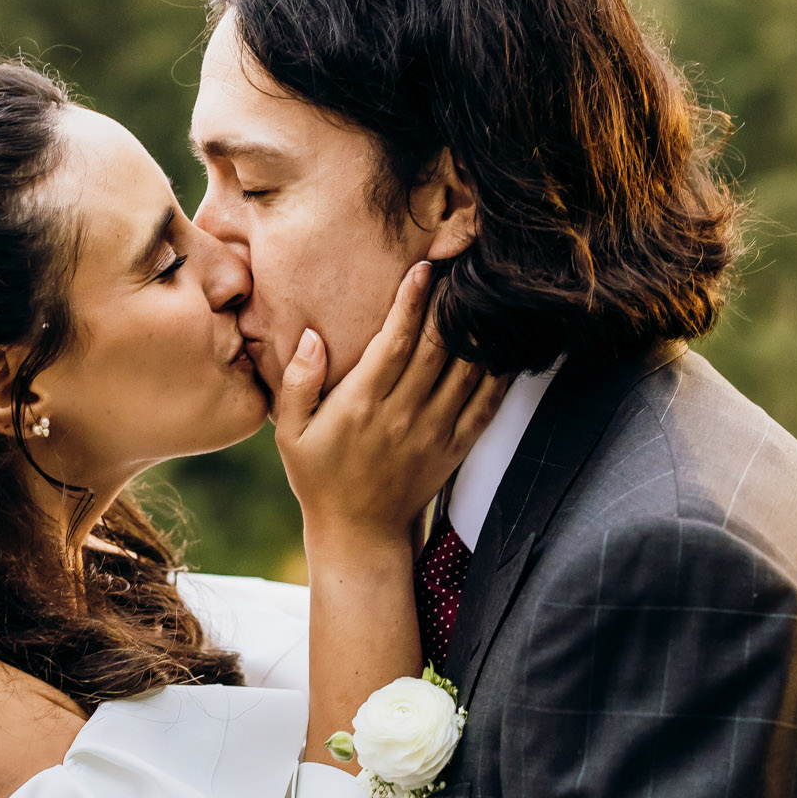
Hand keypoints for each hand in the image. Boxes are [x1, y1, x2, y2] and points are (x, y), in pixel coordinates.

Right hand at [276, 264, 507, 553]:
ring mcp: (434, 431)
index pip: (394, 342)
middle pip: (438, 347)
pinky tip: (507, 341)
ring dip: (480, 329)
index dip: (412, 302)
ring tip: (487, 292)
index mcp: (361, 404)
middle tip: (465, 264)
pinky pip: (487, 403)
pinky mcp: (456, 446)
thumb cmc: (319, 478)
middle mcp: (402, 414)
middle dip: (453, 302)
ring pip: (468, 369)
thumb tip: (311, 336)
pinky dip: (501, 371)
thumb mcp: (289, 433)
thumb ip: (297, 382)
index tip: (424, 267)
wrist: (360, 533)